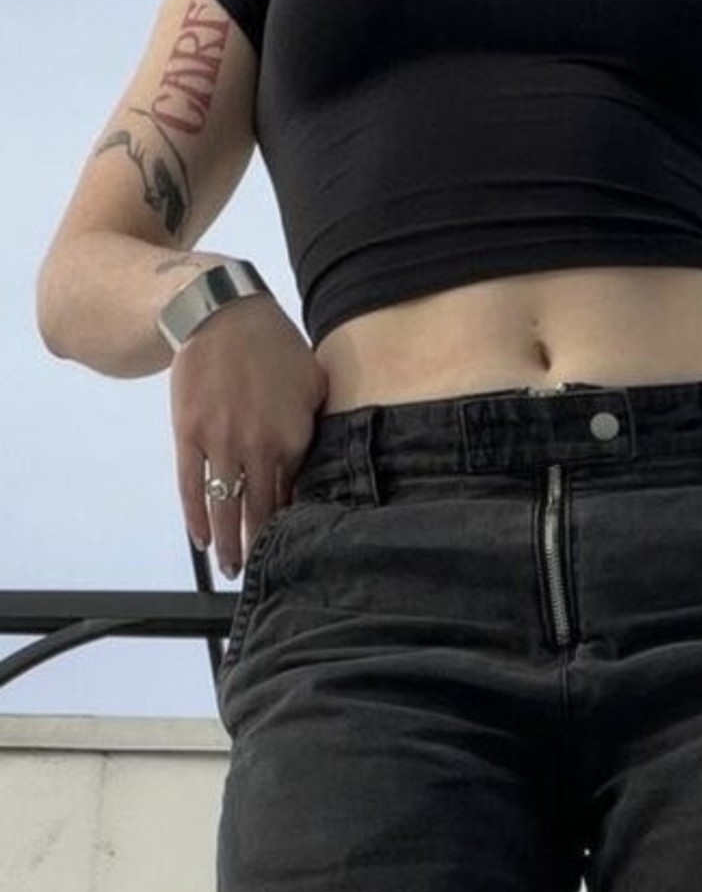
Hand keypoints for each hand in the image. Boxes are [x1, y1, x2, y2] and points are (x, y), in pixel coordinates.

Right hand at [169, 292, 329, 574]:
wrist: (222, 316)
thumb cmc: (273, 348)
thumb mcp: (313, 383)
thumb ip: (317, 426)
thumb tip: (321, 465)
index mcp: (293, 437)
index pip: (293, 494)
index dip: (291, 525)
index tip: (293, 549)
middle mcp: (258, 446)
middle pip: (260, 510)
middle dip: (260, 547)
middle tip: (260, 575)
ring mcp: (221, 442)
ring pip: (225, 506)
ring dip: (228, 543)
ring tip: (231, 569)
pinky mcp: (189, 434)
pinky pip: (191, 485)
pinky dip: (195, 516)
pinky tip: (201, 540)